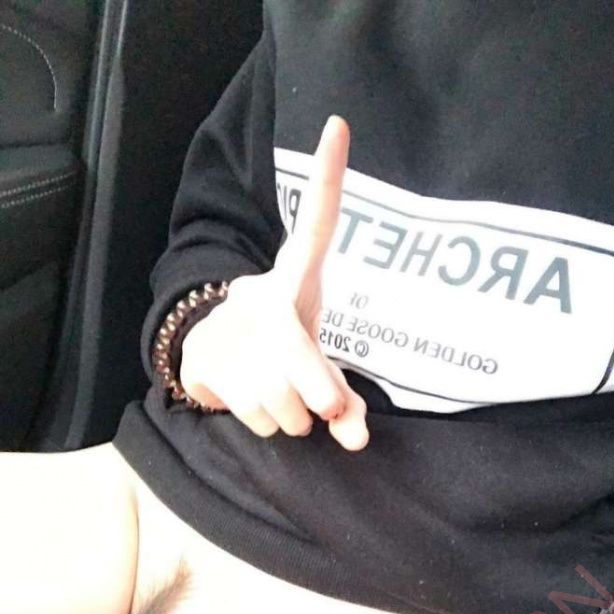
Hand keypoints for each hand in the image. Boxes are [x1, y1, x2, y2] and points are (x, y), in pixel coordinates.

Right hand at [179, 115, 368, 451]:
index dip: (328, 178)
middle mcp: (267, 300)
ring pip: (289, 410)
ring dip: (291, 414)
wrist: (209, 349)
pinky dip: (265, 422)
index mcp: (295, 282)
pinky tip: (251, 394)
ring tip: (274, 385)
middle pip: (312, 374)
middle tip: (313, 395)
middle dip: (319, 400)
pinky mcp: (210, 366)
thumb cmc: (281, 347)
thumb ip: (344, 397)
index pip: (316, 224)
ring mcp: (237, 336)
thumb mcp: (317, 360)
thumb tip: (355, 440)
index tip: (338, 125)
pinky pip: (262, 421)